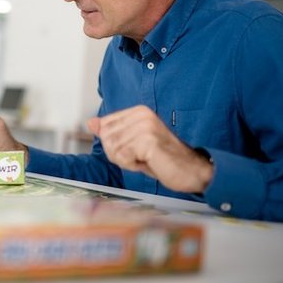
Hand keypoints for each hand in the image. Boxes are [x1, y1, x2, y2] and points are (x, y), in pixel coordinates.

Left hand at [87, 105, 212, 192]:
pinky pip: (123, 157)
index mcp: (138, 111)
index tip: (134, 149)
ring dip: (126, 160)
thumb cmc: (162, 158)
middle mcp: (142, 114)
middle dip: (118, 154)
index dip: (114, 144)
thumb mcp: (132, 143)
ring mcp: (145, 126)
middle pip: (107, 137)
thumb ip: (111, 132)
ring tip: (146, 159)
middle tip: (140, 157)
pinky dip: (132, 165)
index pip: (105, 126)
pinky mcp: (148, 140)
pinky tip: (148, 162)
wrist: (191, 170)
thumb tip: (90, 123)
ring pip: (113, 148)